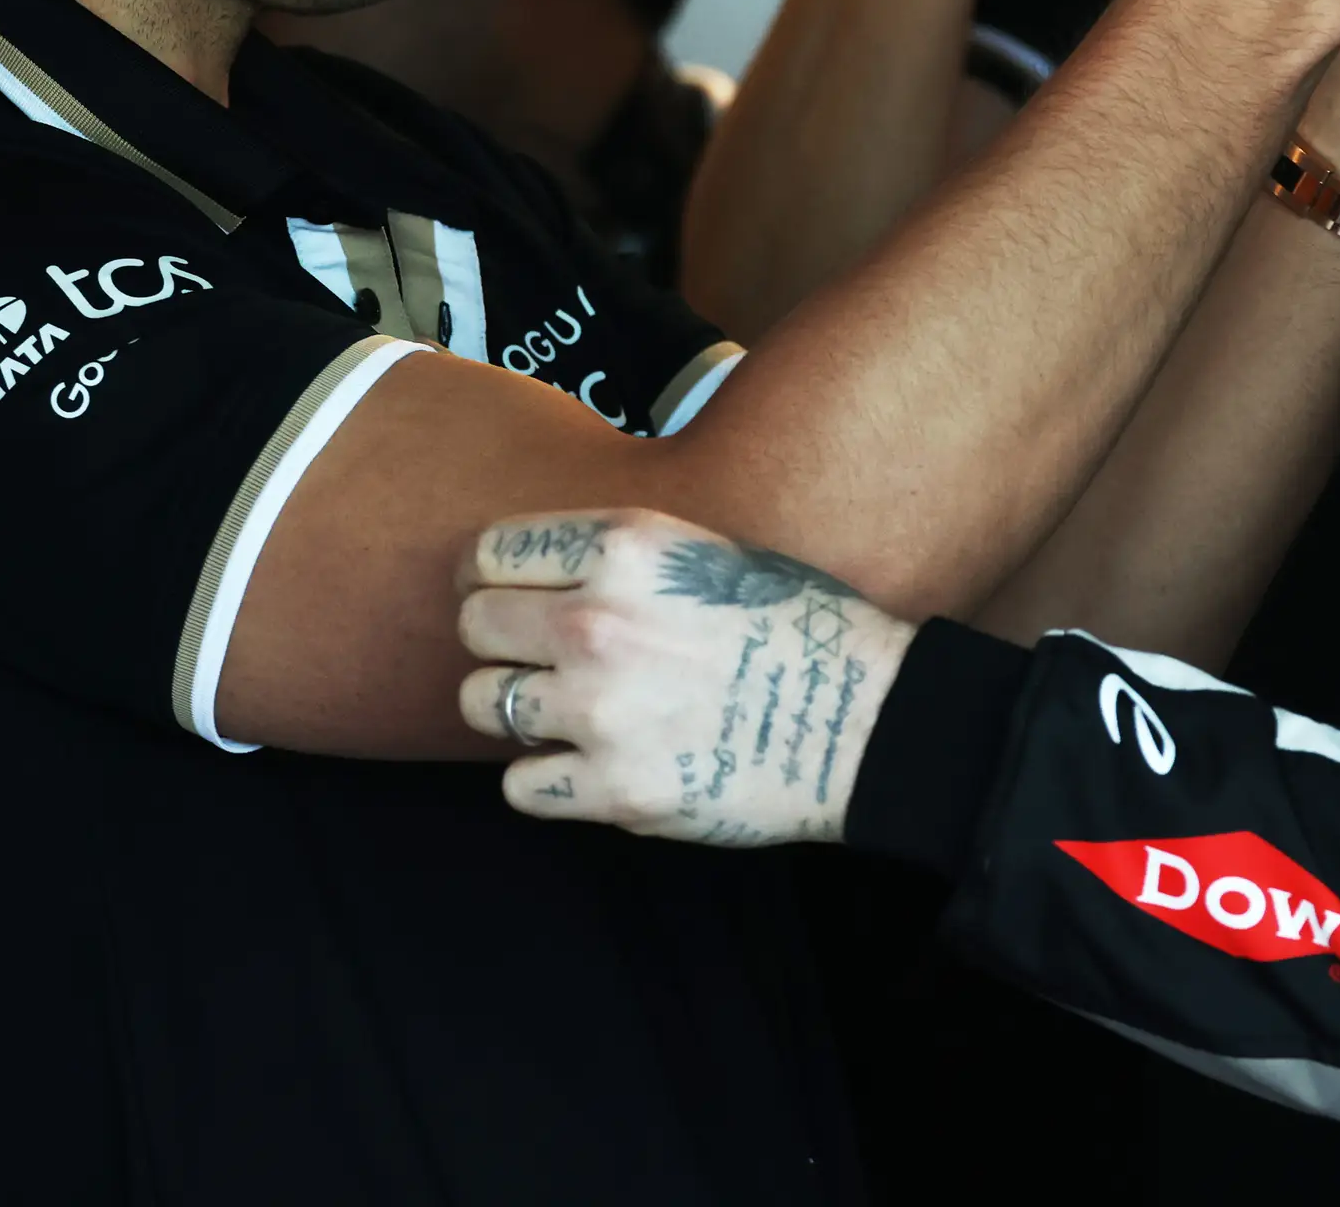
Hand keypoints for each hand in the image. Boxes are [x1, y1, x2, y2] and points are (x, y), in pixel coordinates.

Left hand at [457, 509, 911, 845]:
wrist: (865, 721)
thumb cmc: (796, 628)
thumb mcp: (705, 551)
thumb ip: (616, 557)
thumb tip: (532, 573)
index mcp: (625, 548)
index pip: (489, 552)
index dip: (490, 575)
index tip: (503, 594)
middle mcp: (599, 622)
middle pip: (474, 625)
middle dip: (499, 641)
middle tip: (538, 657)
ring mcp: (601, 711)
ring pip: (482, 704)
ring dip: (517, 709)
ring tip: (570, 711)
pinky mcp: (615, 790)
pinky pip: (520, 785)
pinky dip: (548, 779)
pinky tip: (592, 763)